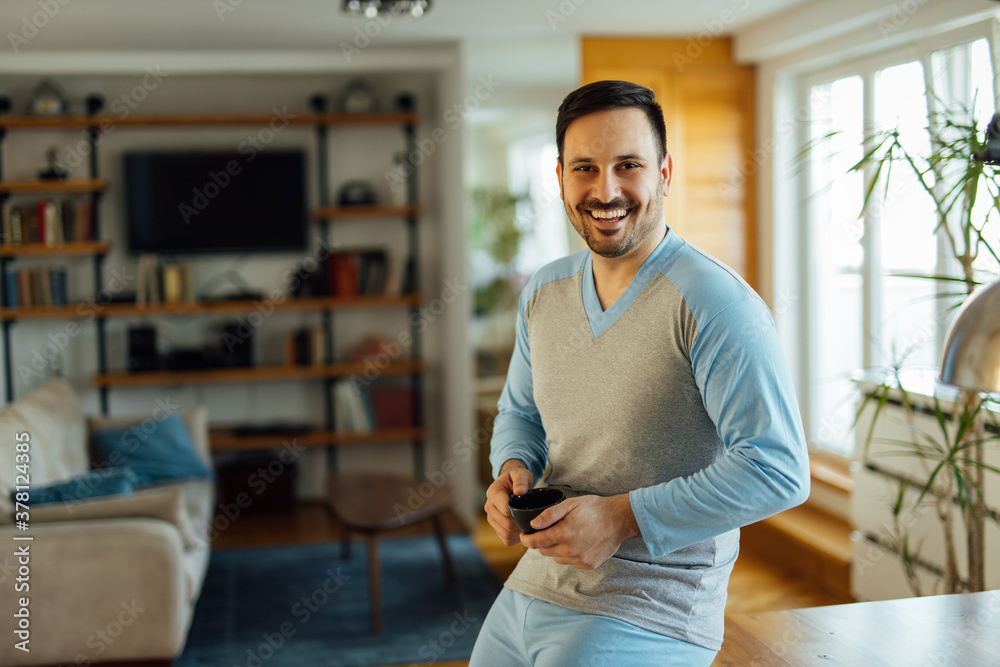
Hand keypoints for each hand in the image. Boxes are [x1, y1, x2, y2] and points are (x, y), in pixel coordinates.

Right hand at [484, 460, 534, 546]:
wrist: (512, 485)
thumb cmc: (517, 479)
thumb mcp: (521, 474)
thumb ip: (521, 480)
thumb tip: (520, 491)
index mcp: (493, 493)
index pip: (504, 509)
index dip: (518, 511)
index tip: (527, 507)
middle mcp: (489, 507)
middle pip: (506, 524)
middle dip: (520, 522)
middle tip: (531, 517)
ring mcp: (491, 519)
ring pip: (506, 534)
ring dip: (519, 531)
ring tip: (527, 522)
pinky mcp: (496, 529)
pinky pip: (506, 540)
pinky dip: (517, 537)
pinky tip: (522, 528)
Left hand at [519, 494, 639, 569]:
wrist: (620, 519)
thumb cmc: (595, 509)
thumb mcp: (571, 504)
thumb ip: (550, 514)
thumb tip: (533, 524)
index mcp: (564, 534)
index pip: (536, 542)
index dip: (526, 539)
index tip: (524, 535)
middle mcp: (571, 550)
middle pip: (544, 551)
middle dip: (542, 542)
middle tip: (547, 531)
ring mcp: (580, 560)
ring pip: (556, 558)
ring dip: (555, 549)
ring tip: (565, 535)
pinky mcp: (588, 565)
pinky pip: (570, 562)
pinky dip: (568, 554)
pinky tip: (576, 542)